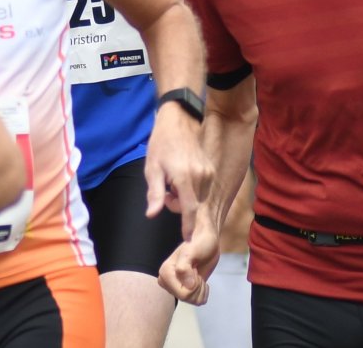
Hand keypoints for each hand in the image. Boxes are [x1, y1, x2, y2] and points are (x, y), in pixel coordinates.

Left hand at [143, 100, 211, 236]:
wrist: (177, 121)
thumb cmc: (161, 144)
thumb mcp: (152, 168)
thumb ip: (154, 193)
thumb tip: (152, 215)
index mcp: (185, 177)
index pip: (190, 210)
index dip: (188, 227)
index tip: (187, 241)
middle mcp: (201, 176)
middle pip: (193, 206)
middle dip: (179, 206)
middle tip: (165, 192)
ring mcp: (208, 172)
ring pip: (198, 198)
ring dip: (185, 197)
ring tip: (172, 182)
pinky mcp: (210, 169)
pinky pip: (202, 189)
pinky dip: (191, 190)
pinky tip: (181, 177)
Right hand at [156, 214, 219, 305]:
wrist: (206, 241)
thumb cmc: (199, 243)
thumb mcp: (191, 252)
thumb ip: (184, 267)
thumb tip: (188, 285)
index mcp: (165, 273)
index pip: (183, 294)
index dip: (194, 284)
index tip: (193, 268)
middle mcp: (168, 281)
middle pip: (188, 299)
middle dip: (198, 286)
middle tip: (196, 269)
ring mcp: (176, 287)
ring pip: (194, 301)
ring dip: (201, 288)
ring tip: (197, 272)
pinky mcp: (186, 290)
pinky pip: (198, 302)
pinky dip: (203, 291)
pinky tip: (200, 278)